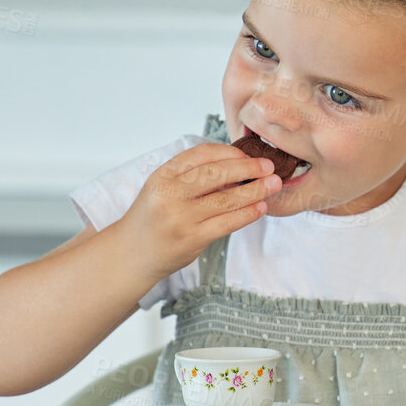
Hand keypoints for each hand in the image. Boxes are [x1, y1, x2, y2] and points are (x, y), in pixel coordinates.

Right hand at [117, 143, 278, 277]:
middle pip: (216, 173)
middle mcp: (169, 194)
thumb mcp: (163, 187)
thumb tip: (239, 164)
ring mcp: (180, 218)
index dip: (228, 152)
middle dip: (248, 168)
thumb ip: (192, 176)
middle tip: (269, 166)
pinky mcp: (192, 239)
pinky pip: (228, 223)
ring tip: (273, 185)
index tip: (247, 154)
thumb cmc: (154, 217)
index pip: (200, 154)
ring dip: (255, 191)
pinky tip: (260, 207)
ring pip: (227, 200)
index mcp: (162, 175)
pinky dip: (248, 214)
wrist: (132, 253)